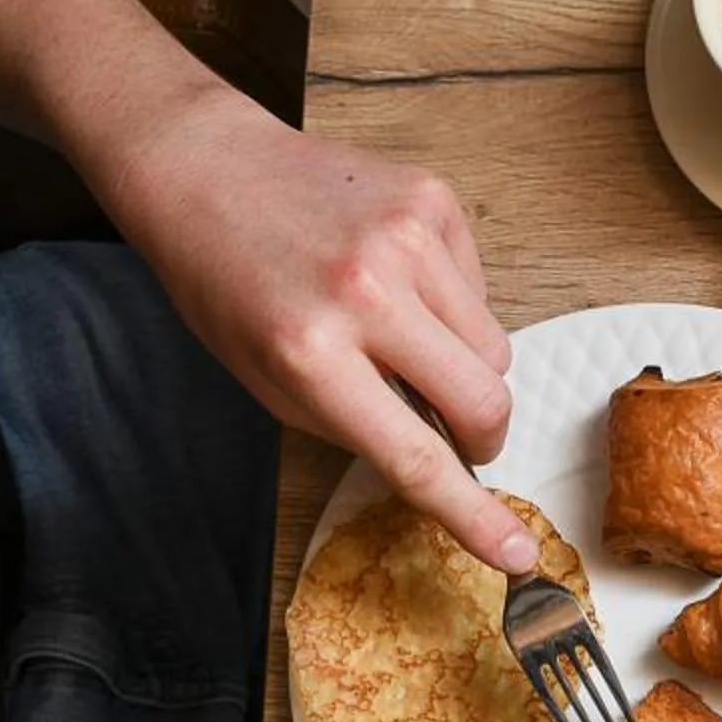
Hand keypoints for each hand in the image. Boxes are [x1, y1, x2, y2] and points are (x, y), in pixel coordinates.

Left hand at [101, 83, 539, 572]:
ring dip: (465, 366)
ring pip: (494, 348)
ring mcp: (407, 239)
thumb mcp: (269, 381)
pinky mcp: (432, 201)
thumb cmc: (227, 284)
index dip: (474, 515)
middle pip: (485, 400)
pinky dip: (452, 306)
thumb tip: (441, 458)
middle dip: (482, 435)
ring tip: (405, 338)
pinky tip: (400, 282)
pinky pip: (479, 289)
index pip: (417, 456)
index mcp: (312, 353)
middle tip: (459, 434)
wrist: (205, 169)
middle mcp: (367, 293)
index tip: (516, 553)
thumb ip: (358, 426)